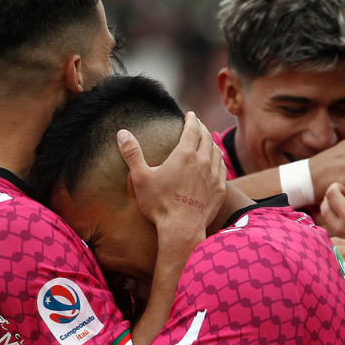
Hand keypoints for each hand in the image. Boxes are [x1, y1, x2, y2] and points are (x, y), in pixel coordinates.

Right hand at [118, 111, 226, 239]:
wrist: (182, 229)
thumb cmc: (160, 204)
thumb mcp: (141, 178)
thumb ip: (132, 154)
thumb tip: (122, 133)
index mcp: (185, 154)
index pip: (192, 129)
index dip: (191, 120)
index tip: (190, 114)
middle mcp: (203, 161)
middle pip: (207, 138)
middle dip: (202, 128)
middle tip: (198, 124)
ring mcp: (214, 176)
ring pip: (216, 152)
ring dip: (212, 143)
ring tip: (207, 141)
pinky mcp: (220, 190)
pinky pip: (222, 169)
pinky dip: (219, 160)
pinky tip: (215, 163)